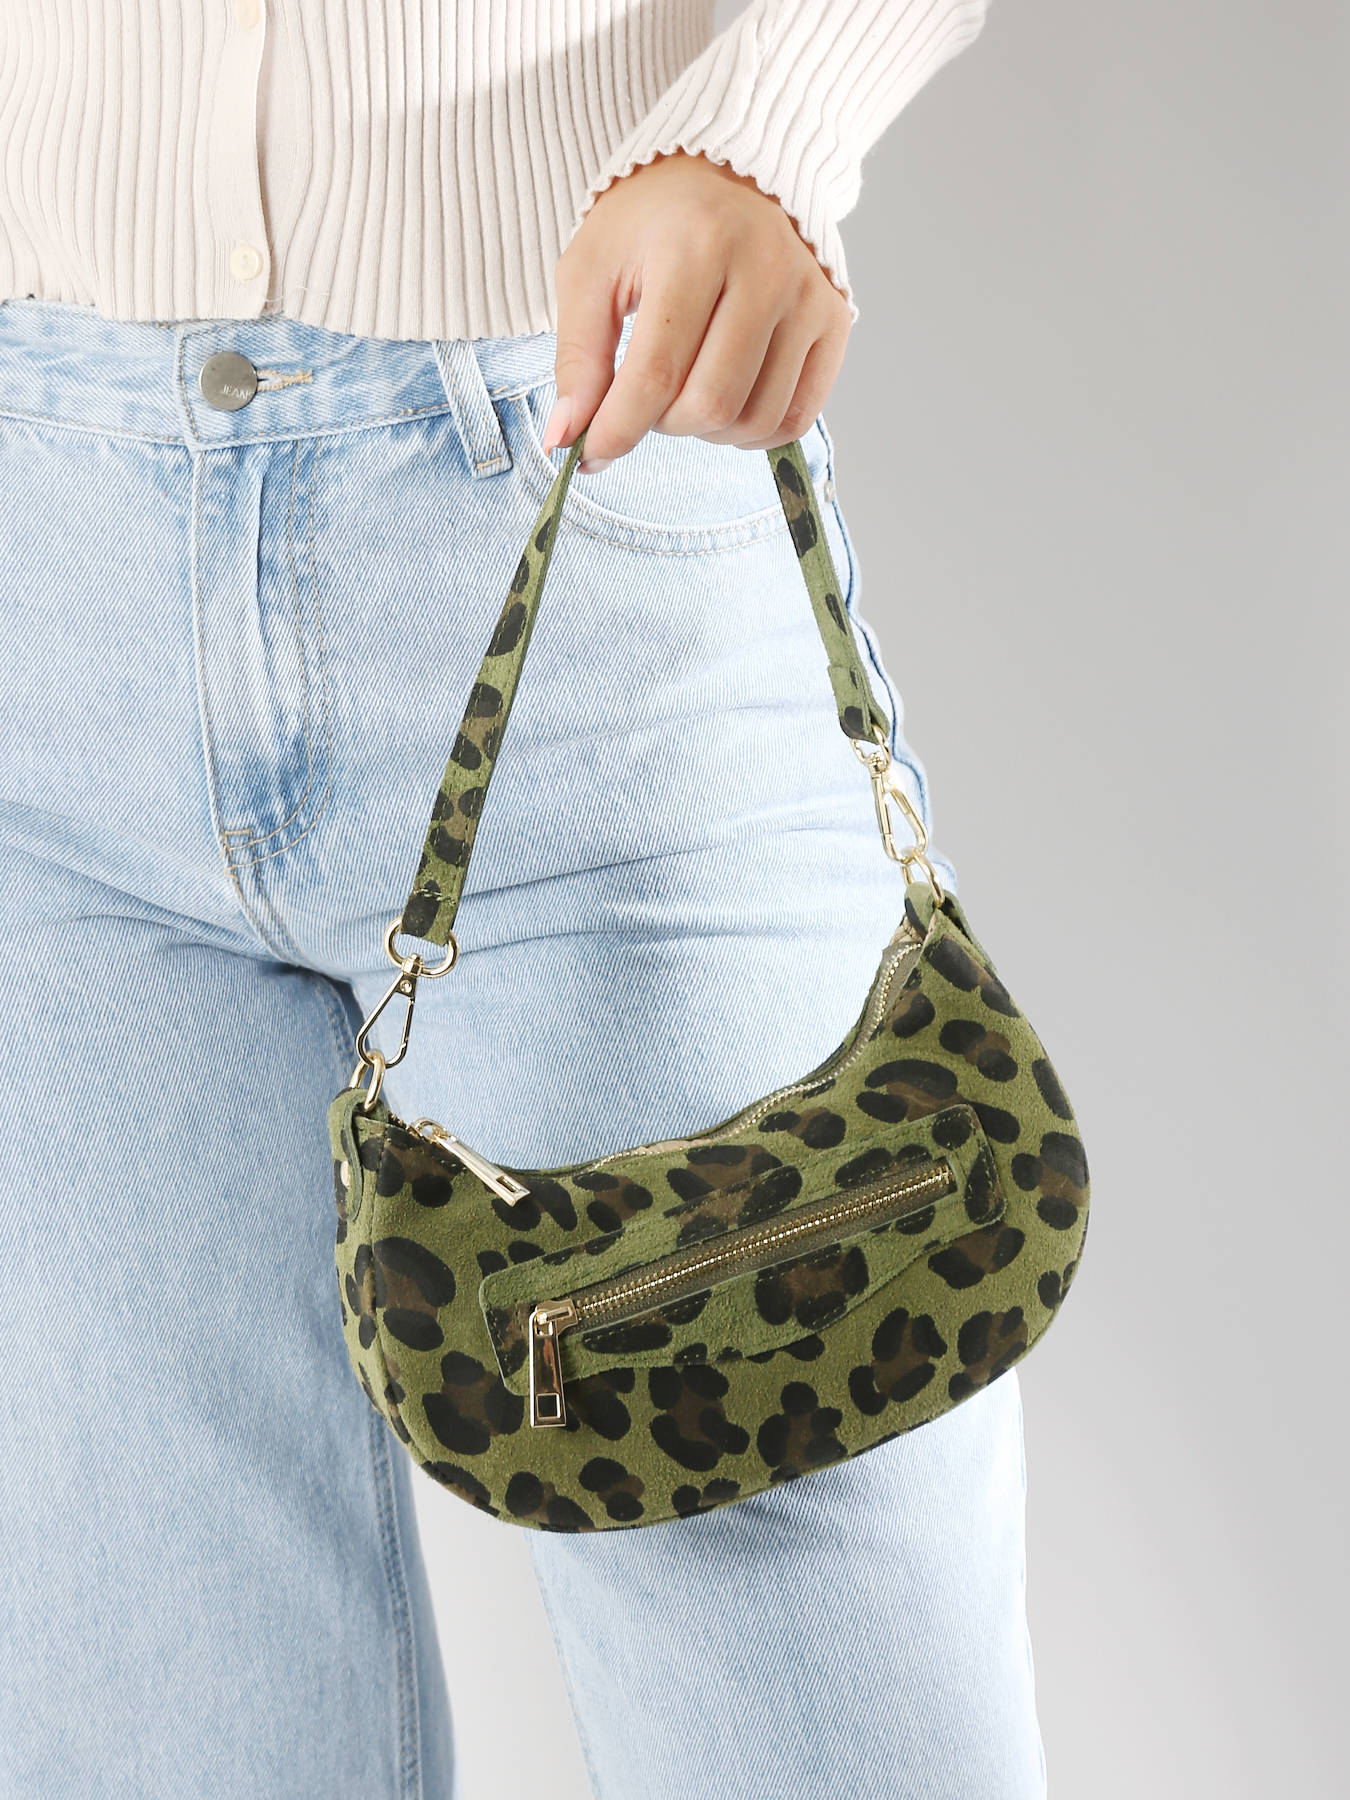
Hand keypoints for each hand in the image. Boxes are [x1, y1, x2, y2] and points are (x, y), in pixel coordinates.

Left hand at [541, 150, 852, 472]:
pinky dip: (753, 430)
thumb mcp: (593, 270)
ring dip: (707, 431)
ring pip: (755, 420)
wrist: (731, 168)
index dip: (618, 429)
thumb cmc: (652, 221)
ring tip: (685, 394)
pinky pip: (796, 416)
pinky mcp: (834, 321)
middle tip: (645, 401)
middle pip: (709, 405)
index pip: (656, 373)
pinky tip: (727, 401)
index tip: (589, 453)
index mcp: (697, 245)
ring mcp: (808, 297)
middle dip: (662, 425)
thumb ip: (578, 358)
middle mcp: (765, 268)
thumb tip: (566, 439)